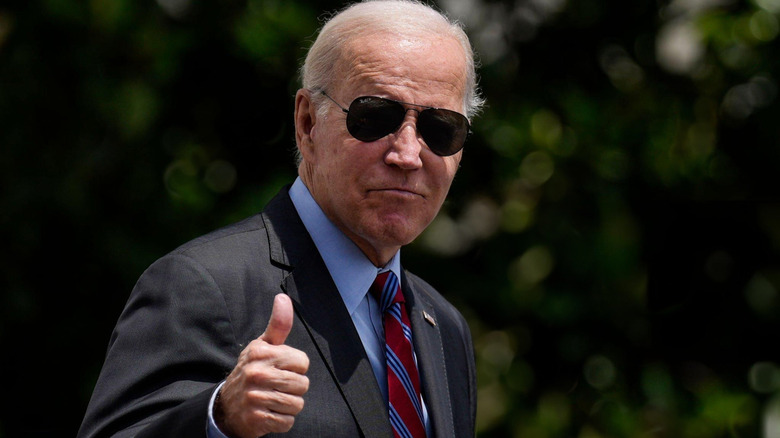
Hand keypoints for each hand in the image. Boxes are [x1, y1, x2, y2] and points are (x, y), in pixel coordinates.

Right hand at [215, 294, 309, 436]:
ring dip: (289, 406)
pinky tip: (270, 413)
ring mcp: (255, 397)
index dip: (296, 367)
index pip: (303, 362)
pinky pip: (287, 422)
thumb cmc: (253, 370)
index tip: (281, 368)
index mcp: (261, 353)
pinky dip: (282, 420)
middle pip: (302, 384)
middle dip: (294, 388)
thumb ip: (278, 324)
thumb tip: (283, 297)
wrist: (226, 406)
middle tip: (278, 386)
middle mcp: (256, 373)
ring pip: (297, 404)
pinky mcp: (256, 419)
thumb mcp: (263, 345)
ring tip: (274, 400)